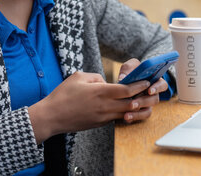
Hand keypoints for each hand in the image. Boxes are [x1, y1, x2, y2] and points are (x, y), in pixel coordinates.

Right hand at [28, 71, 149, 142]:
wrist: (52, 117)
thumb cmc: (63, 95)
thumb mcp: (78, 77)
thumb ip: (95, 77)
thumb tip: (104, 81)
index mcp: (100, 92)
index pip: (127, 90)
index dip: (139, 85)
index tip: (146, 80)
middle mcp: (104, 106)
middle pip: (131, 103)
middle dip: (141, 96)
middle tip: (149, 90)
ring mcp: (102, 117)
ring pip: (125, 113)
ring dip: (134, 107)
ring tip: (141, 100)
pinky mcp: (99, 124)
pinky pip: (115, 118)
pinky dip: (123, 113)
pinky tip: (125, 108)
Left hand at [117, 58, 168, 123]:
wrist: (124, 82)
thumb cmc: (131, 72)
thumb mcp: (129, 67)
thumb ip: (128, 69)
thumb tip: (123, 78)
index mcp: (155, 81)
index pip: (162, 85)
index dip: (157, 88)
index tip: (149, 91)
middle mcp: (153, 94)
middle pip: (154, 100)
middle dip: (143, 102)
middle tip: (133, 103)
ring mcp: (147, 103)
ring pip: (148, 111)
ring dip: (138, 113)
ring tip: (127, 114)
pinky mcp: (141, 111)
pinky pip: (140, 117)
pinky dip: (133, 118)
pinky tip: (126, 118)